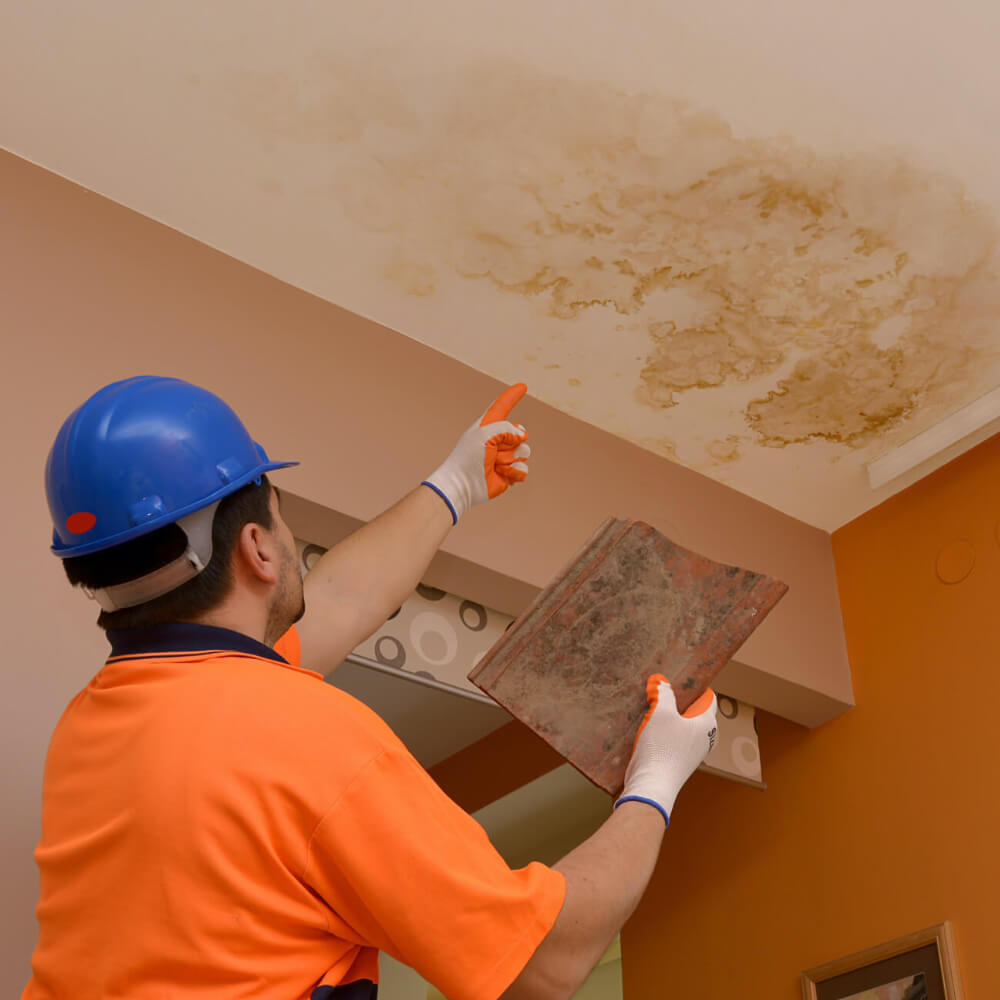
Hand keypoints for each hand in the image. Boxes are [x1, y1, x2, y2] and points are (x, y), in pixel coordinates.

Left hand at [422, 383, 530, 523]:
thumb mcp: (484, 434)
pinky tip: (502, 475)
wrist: (462, 485)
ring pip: (525, 451)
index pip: (502, 406)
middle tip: (493, 451)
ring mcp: (504, 456)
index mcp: (487, 426)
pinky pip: (524, 468)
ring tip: (495, 465)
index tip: (522, 386)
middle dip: (511, 442)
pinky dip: (515, 473)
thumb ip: (506, 428)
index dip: (512, 396)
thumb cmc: (467, 457)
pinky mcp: (509, 472)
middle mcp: (498, 439)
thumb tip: (522, 436)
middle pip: (520, 432)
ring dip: (511, 459)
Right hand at [615, 676, 717, 826]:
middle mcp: (705, 738)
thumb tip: (662, 682)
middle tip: (662, 689)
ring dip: (669, 716)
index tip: (679, 678)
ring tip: (651, 706)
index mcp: (707, 724)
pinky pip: (674, 739)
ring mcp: (693, 751)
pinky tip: (648, 726)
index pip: (708, 698)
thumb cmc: (662, 747)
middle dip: (679, 700)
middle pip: (694, 711)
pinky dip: (664, 730)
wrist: (652, 784)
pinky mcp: (679, 761)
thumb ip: (663, 694)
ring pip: (683, 725)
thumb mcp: (661, 713)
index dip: (695, 686)